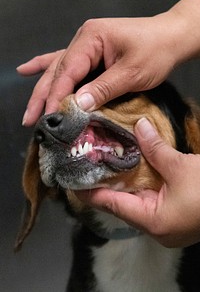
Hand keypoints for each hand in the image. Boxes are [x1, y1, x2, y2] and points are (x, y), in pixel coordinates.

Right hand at [17, 12, 185, 125]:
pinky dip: (45, 67)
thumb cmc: (156, 51)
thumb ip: (103, 88)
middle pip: (57, 71)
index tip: (49, 117)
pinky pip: (65, 62)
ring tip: (29, 110)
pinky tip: (27, 69)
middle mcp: (84, 39)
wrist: (171, 37)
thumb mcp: (131, 73)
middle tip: (30, 119)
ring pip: (58, 70)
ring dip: (42, 91)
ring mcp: (86, 45)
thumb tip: (79, 105)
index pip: (67, 71)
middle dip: (42, 97)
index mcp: (92, 38)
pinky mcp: (90, 53)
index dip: (56, 96)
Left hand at [75, 118, 199, 247]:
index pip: (110, 205)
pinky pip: (148, 199)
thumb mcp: (182, 168)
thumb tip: (141, 125)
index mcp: (153, 221)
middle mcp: (155, 226)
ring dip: (122, 183)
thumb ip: (156, 148)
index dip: (89, 193)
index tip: (72, 181)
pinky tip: (130, 170)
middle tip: (88, 166)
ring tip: (104, 165)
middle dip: (105, 185)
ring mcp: (164, 221)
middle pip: (120, 204)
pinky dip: (139, 185)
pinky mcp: (172, 214)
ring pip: (135, 201)